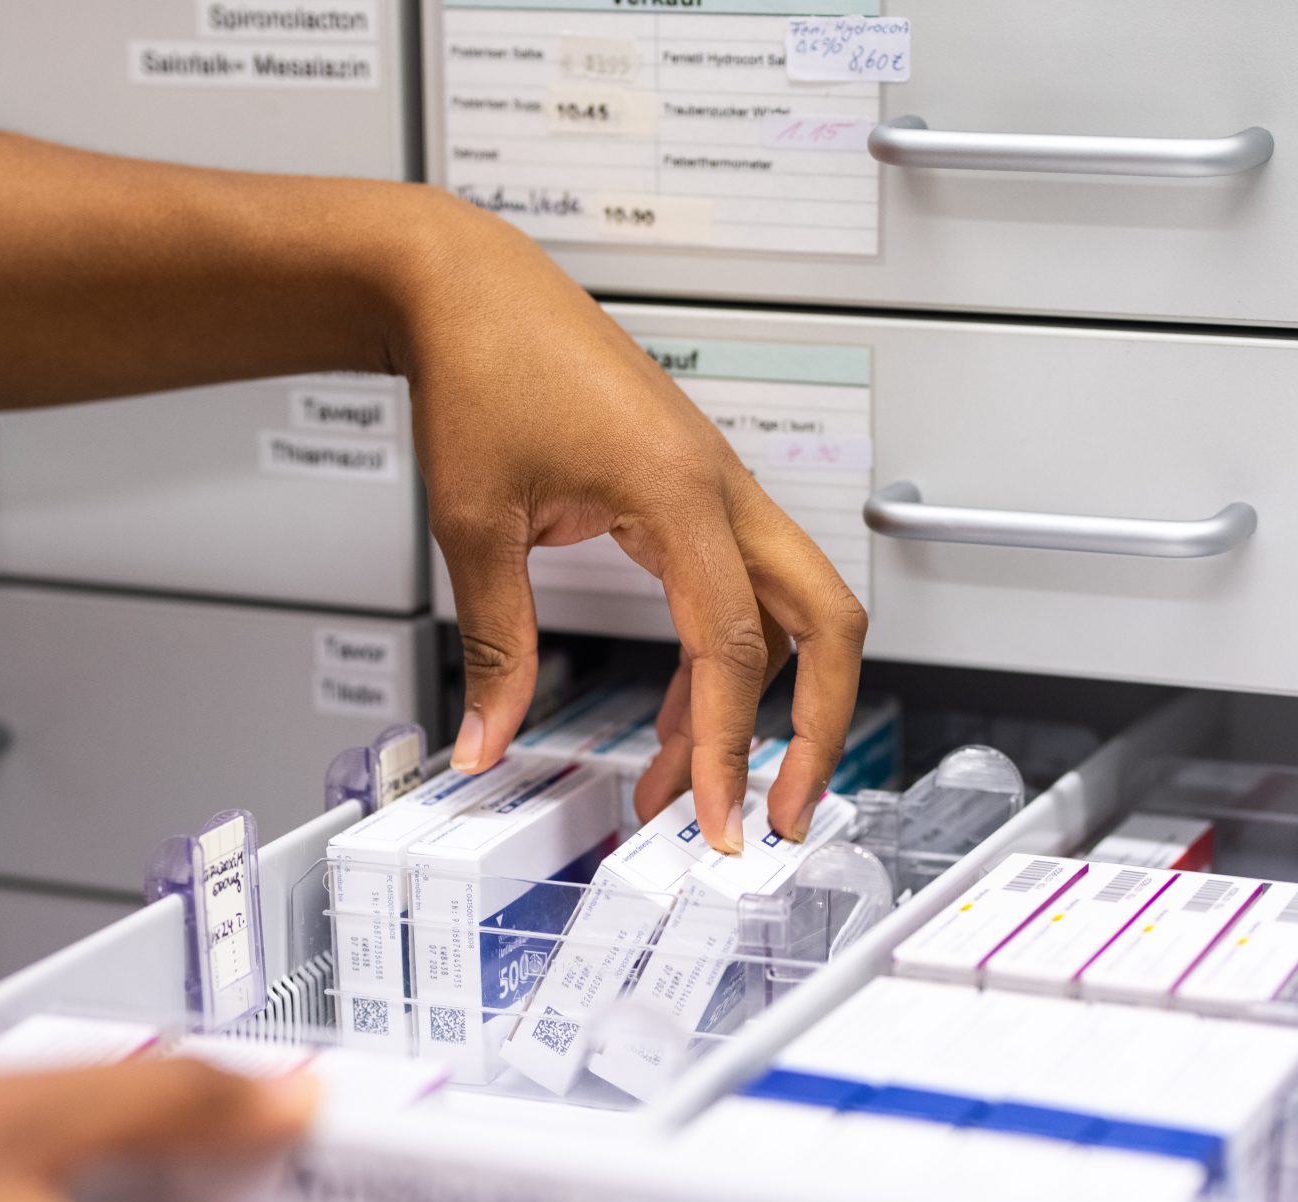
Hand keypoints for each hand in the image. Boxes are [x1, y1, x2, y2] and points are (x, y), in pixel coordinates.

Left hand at [397, 202, 867, 847]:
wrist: (469, 285)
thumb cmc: (479, 366)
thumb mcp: (475, 523)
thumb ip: (495, 644)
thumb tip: (488, 739)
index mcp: (680, 491)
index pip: (736, 645)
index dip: (733, 746)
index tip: (716, 819)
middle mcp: (721, 487)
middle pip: (828, 623)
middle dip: (817, 728)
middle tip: (774, 813)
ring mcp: (717, 487)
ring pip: (791, 612)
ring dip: (755, 706)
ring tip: (689, 787)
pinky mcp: (694, 492)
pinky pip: (740, 590)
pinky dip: (721, 663)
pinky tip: (677, 721)